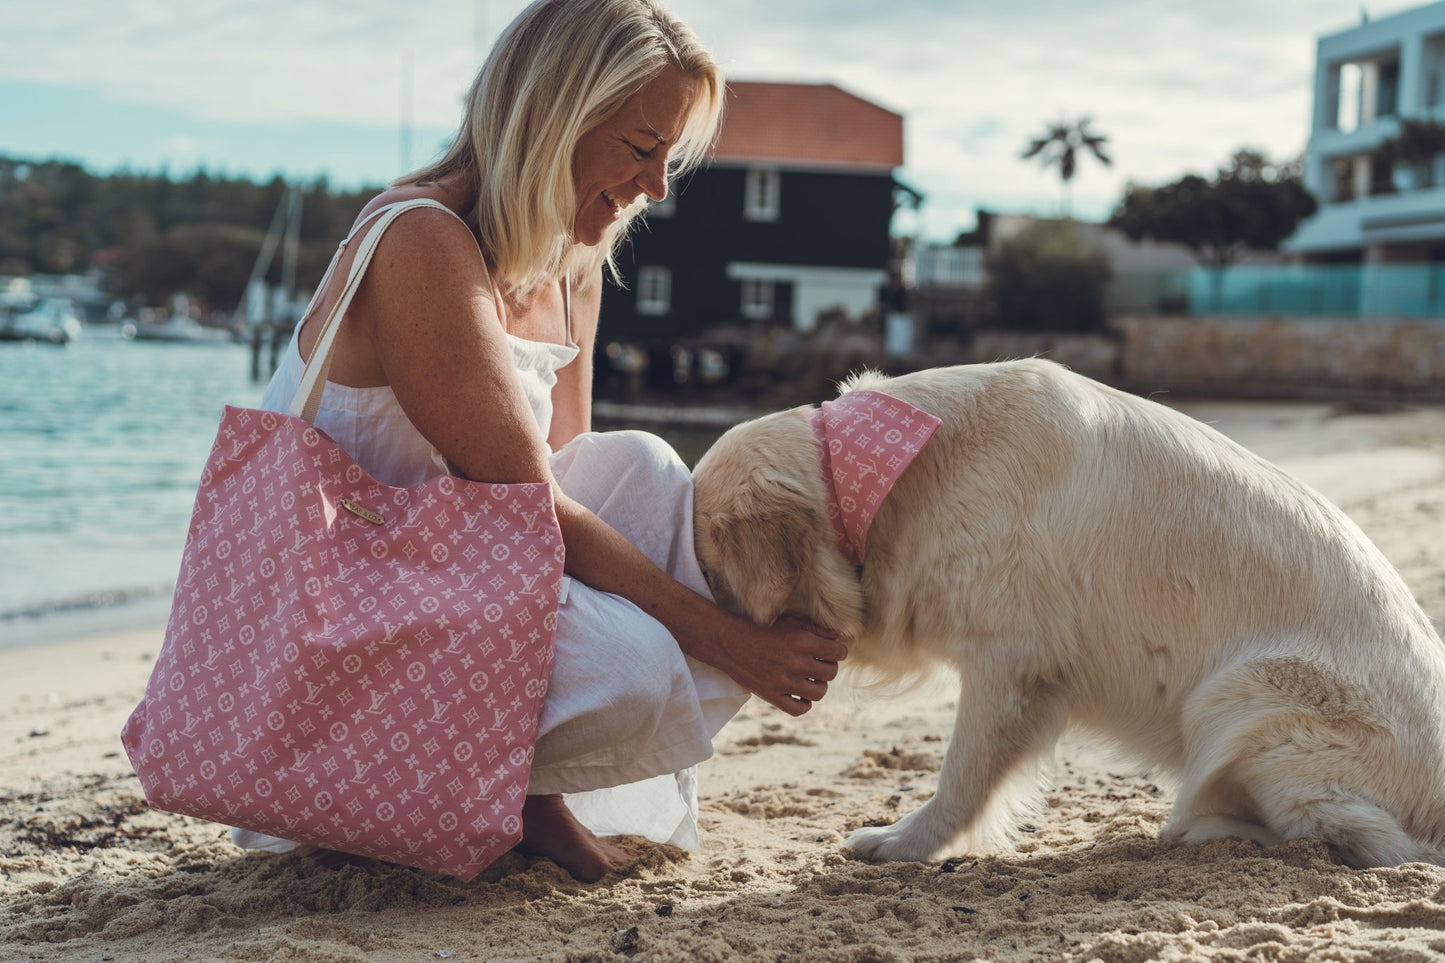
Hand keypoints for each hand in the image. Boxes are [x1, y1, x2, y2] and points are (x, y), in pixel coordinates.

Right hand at [718, 615, 847, 715]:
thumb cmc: (762, 628)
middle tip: (819, 663)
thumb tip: (838, 637)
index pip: (838, 653)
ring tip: (811, 679)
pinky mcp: (772, 696)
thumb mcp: (790, 621)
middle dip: (828, 667)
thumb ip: (816, 629)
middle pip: (831, 673)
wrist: (730, 641)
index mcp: (802, 641)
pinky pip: (799, 708)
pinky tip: (800, 693)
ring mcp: (783, 682)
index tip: (832, 652)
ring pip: (819, 692)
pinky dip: (804, 703)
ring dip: (818, 685)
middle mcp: (795, 663)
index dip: (838, 652)